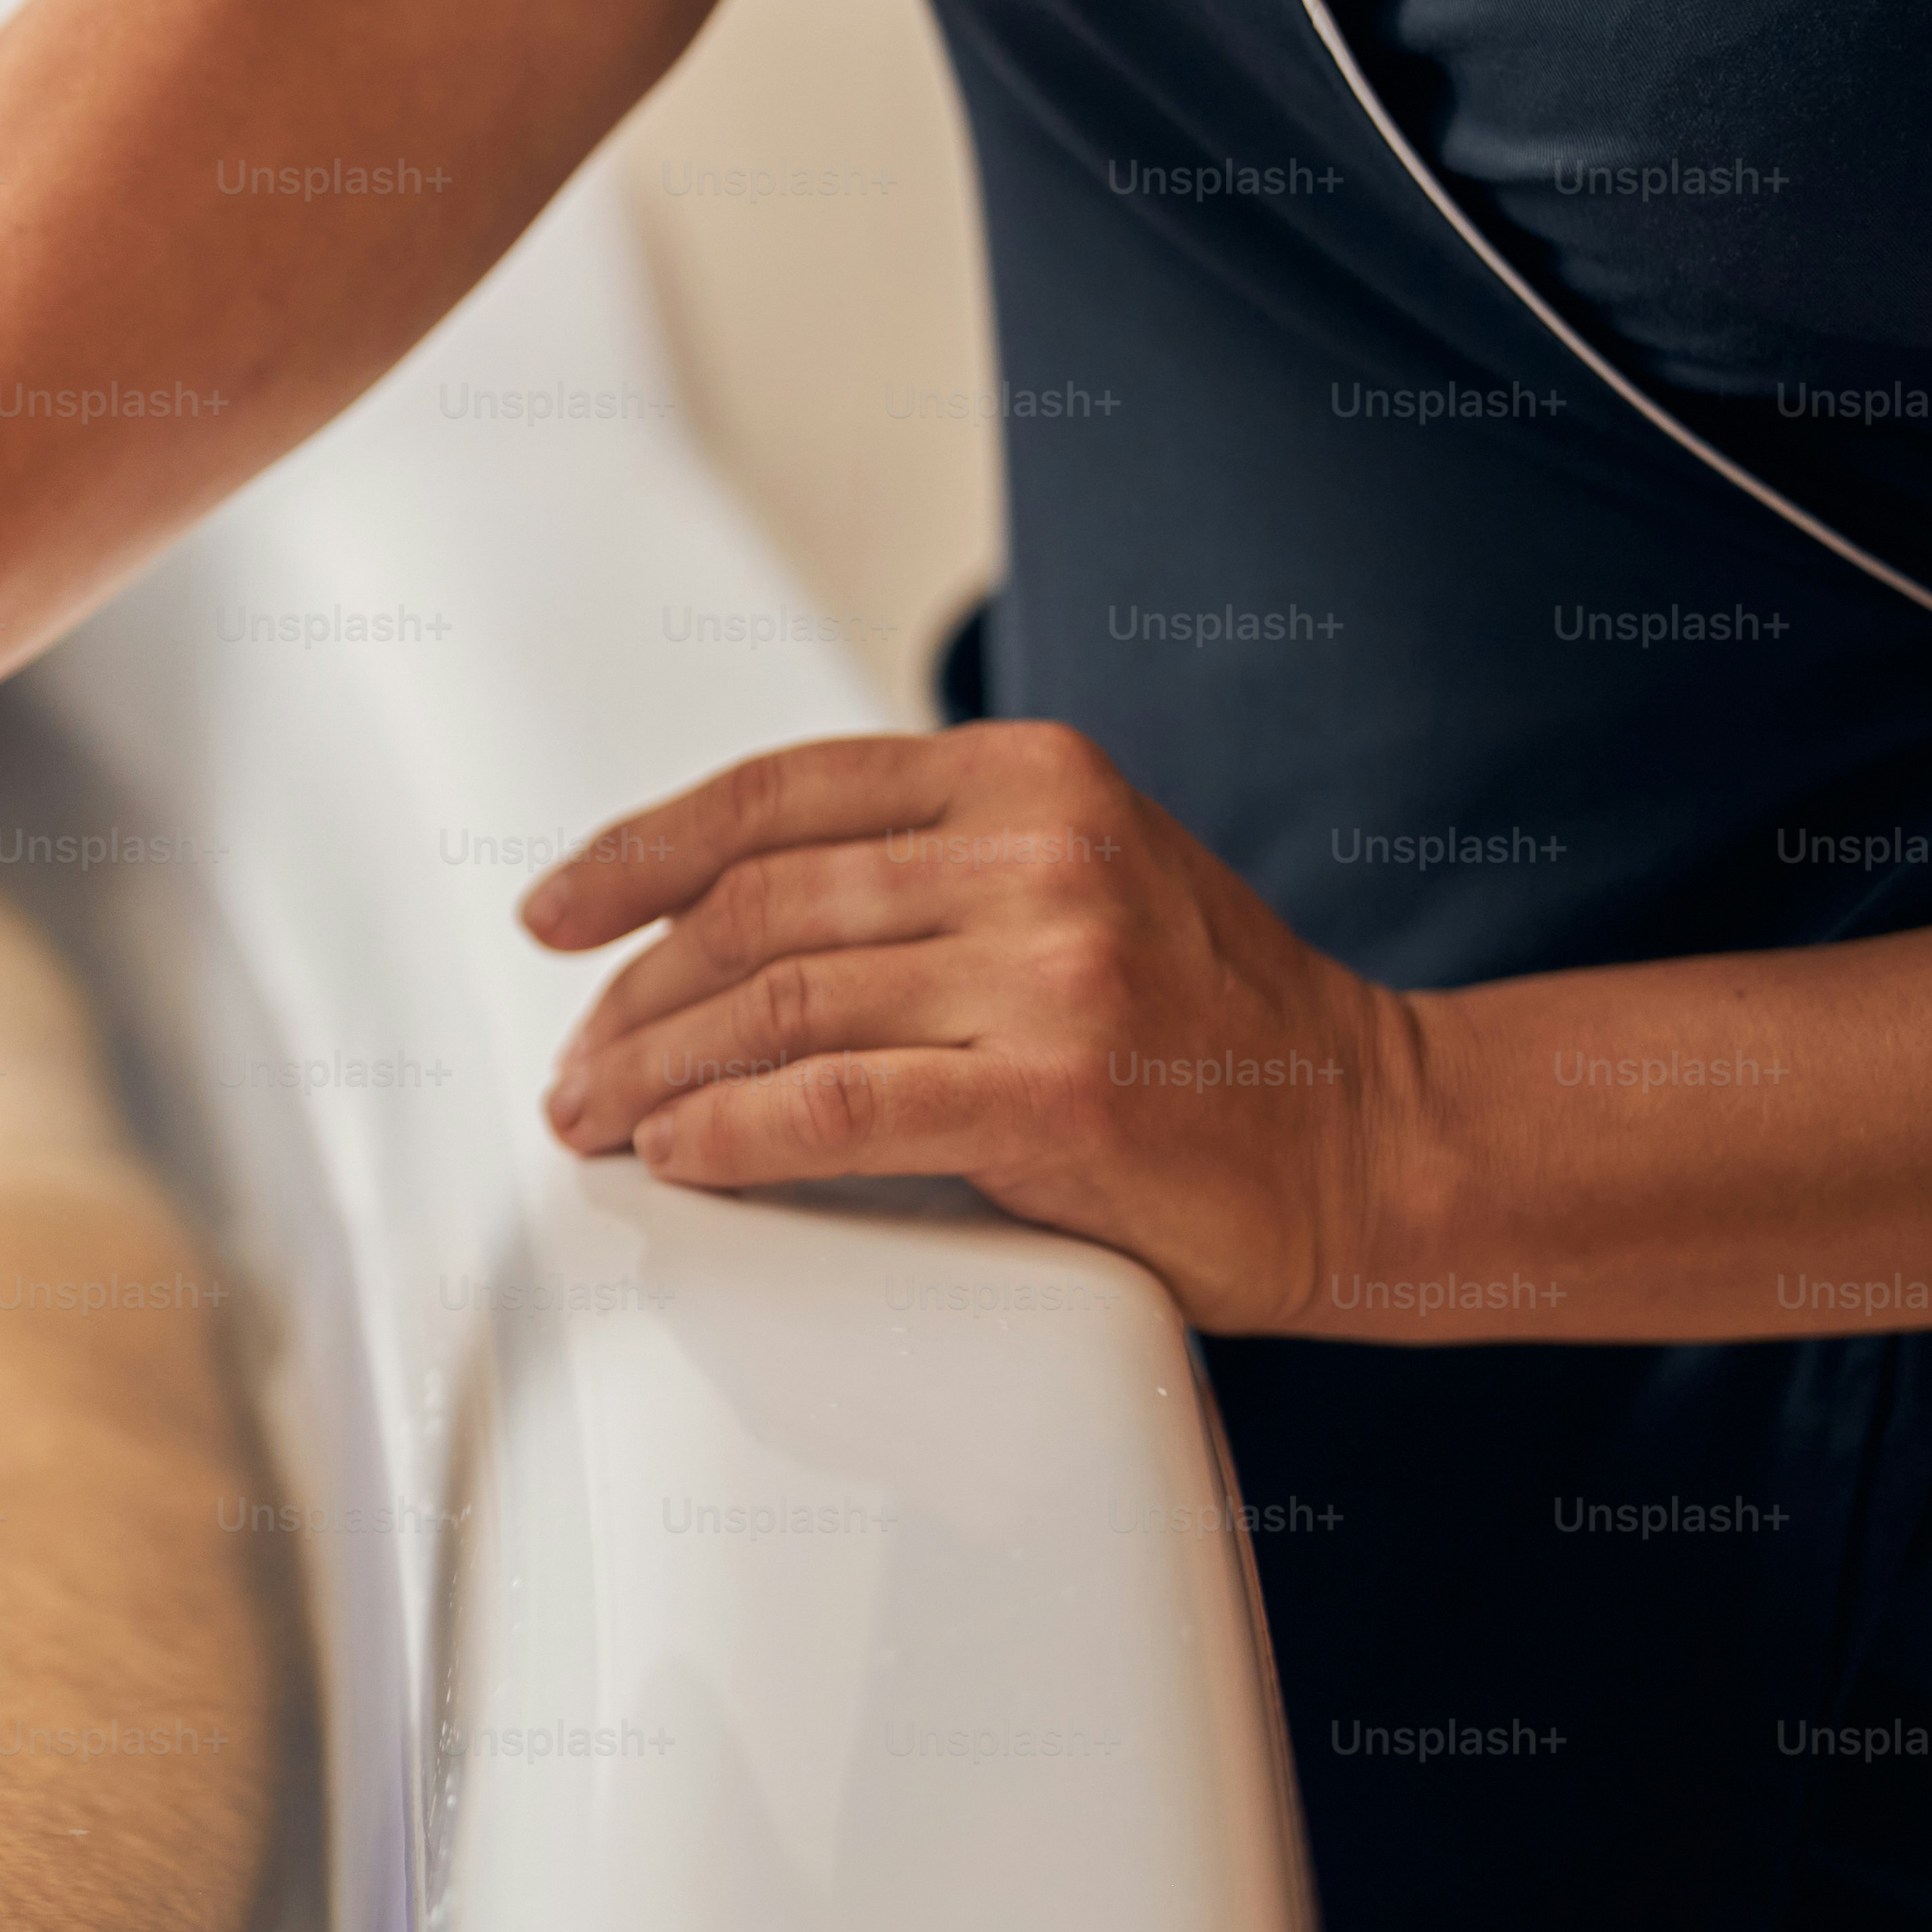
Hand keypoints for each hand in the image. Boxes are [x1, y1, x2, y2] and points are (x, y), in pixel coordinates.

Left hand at [522, 721, 1432, 1332]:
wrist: (1377, 1139)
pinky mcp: (1054, 1093)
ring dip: (652, 1072)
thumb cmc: (1213, 1030)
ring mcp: (1051, 969)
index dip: (637, 851)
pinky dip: (727, 1133)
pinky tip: (677, 1156)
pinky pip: (832, 1107)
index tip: (554, 912)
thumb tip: (720, 914)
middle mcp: (1036, 851)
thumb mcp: (1078, 880)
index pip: (776, 794)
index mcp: (1029, 775)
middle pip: (754, 908)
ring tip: (596, 1120)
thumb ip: (931, 866)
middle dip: (629, 995)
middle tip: (572, 1068)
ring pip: (774, 1007)